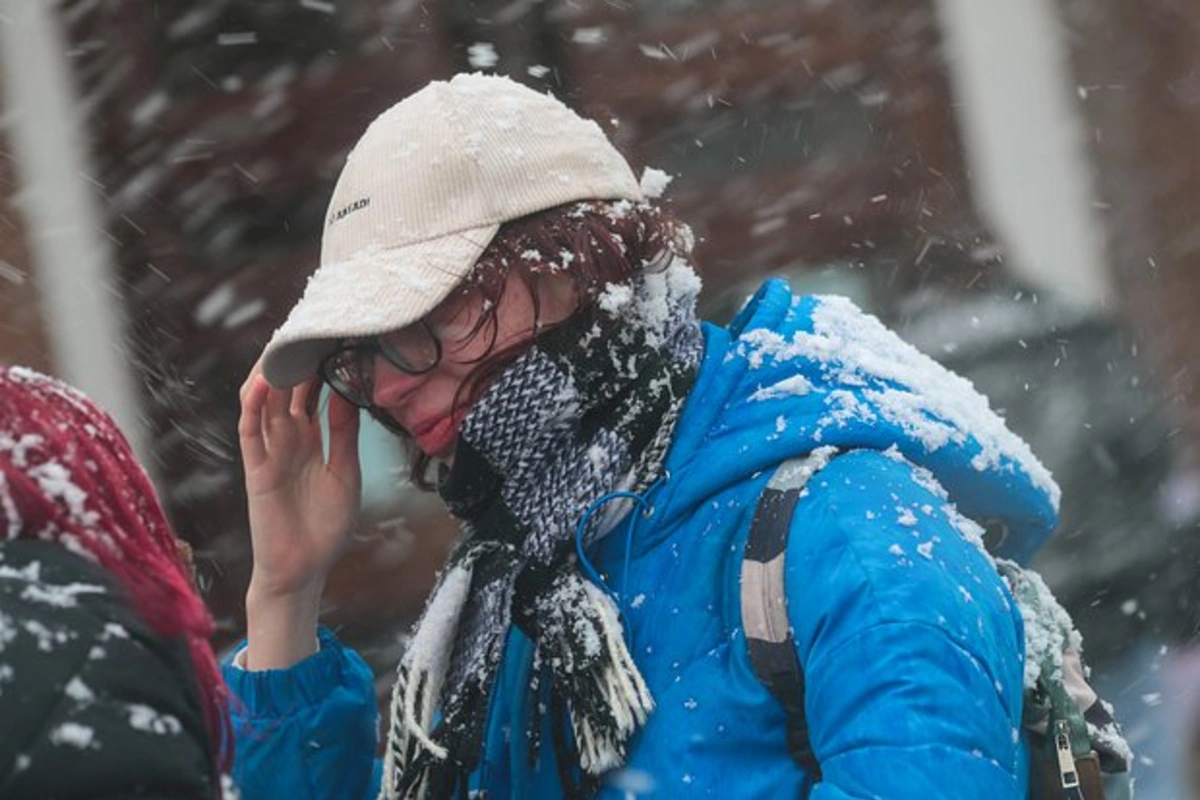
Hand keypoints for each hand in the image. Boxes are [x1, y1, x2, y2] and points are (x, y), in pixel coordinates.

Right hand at [238, 359, 360, 667]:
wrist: (304, 570)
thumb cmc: (325, 527)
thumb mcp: (346, 472)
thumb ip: (343, 434)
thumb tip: (348, 392)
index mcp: (311, 440)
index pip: (311, 393)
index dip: (317, 365)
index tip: (332, 335)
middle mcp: (288, 440)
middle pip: (287, 389)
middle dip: (294, 358)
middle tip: (306, 323)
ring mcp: (269, 452)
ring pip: (264, 401)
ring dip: (271, 372)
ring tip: (283, 340)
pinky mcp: (256, 468)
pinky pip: (250, 430)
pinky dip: (254, 404)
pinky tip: (264, 380)